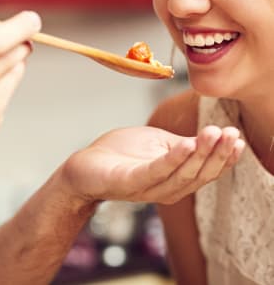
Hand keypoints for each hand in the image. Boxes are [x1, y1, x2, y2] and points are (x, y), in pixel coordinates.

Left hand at [60, 125, 244, 204]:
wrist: (85, 166)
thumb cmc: (121, 153)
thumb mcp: (157, 143)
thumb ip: (182, 144)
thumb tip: (212, 137)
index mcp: (175, 178)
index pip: (206, 170)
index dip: (224, 156)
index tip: (237, 136)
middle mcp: (166, 188)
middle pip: (199, 174)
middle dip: (218, 154)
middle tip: (230, 133)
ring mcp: (148, 188)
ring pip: (182, 174)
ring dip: (200, 153)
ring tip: (213, 133)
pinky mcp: (129, 182)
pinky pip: (155, 172)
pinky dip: (172, 159)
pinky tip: (185, 144)